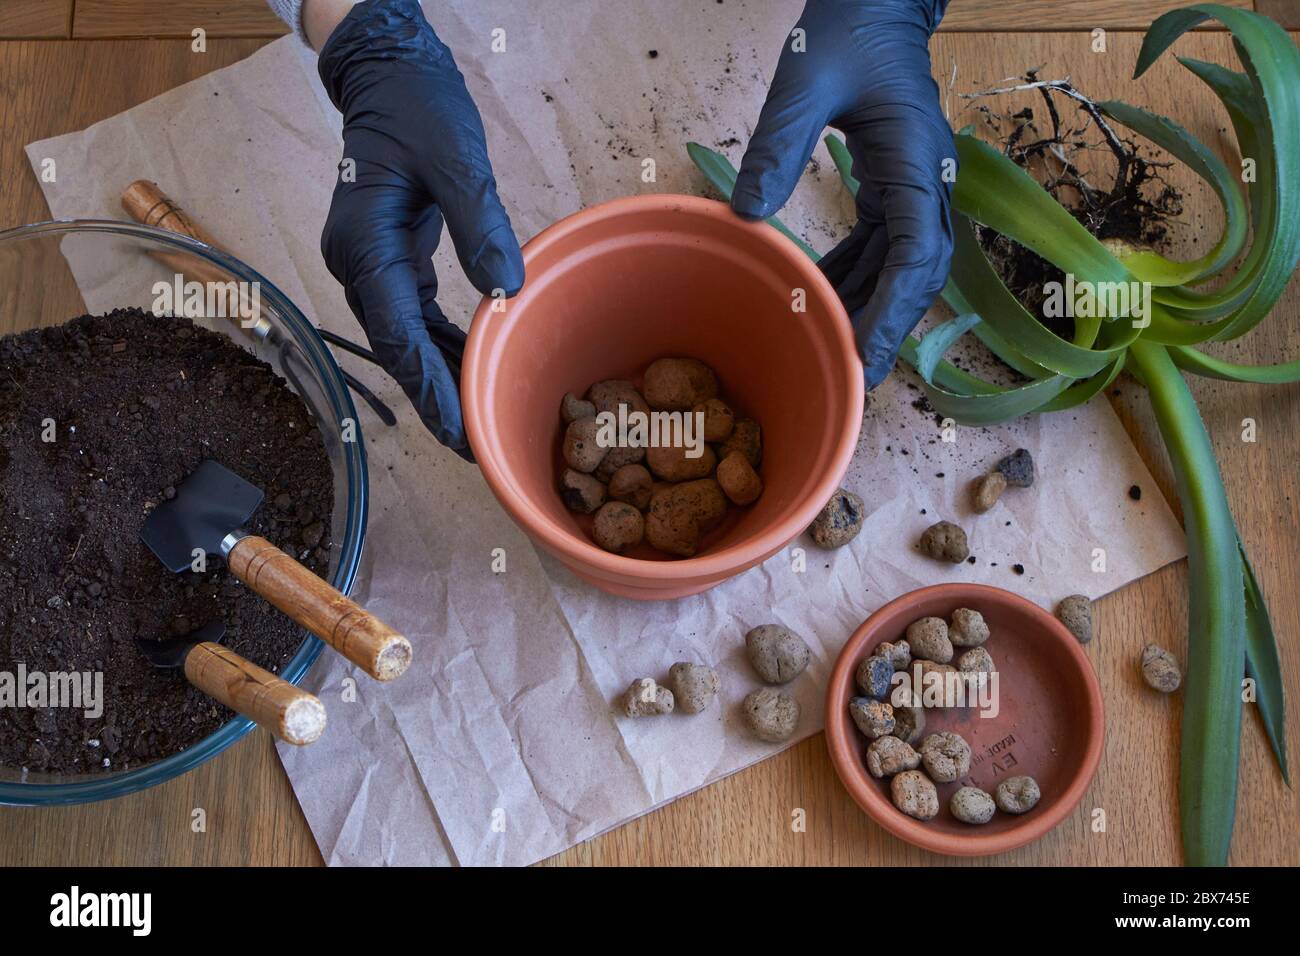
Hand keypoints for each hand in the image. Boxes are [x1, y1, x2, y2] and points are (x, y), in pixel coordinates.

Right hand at [317, 0, 522, 458]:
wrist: (387, 74)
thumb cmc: (417, 110)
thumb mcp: (455, 160)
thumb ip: (478, 225)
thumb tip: (505, 290)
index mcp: (363, 245)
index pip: (395, 334)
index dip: (427, 386)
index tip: (456, 430)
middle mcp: (356, 263)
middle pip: (397, 347)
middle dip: (436, 396)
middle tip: (475, 445)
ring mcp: (368, 261)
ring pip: (405, 336)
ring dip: (441, 375)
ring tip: (479, 417)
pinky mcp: (388, 255)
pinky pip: (415, 312)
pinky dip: (443, 342)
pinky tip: (472, 365)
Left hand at [734, 0, 954, 388]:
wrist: (873, 1)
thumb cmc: (847, 30)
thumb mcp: (805, 80)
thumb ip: (778, 143)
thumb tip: (747, 214)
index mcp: (919, 162)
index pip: (918, 252)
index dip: (895, 308)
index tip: (867, 351)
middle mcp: (927, 182)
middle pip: (919, 270)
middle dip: (889, 322)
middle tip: (855, 372)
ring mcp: (913, 184)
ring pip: (900, 263)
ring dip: (869, 304)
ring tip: (835, 347)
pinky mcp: (893, 183)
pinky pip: (880, 242)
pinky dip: (855, 273)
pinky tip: (821, 294)